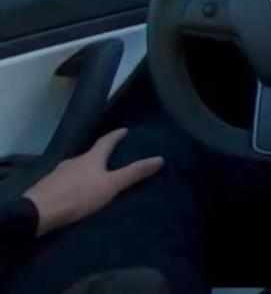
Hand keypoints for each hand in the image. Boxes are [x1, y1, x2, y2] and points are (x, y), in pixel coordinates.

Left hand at [22, 128, 163, 236]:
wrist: (37, 212)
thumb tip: (159, 158)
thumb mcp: (110, 185)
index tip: (124, 130)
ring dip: (87, 171)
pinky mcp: (48, 187)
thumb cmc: (78, 195)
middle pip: (90, 155)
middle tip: (112, 159)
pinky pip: (66, 181)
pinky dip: (75, 183)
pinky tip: (76, 192)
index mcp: (90, 158)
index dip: (116, 135)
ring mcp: (58, 174)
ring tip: (96, 179)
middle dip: (101, 156)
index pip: (106, 141)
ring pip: (77, 168)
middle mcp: (73, 161)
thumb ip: (133, 173)